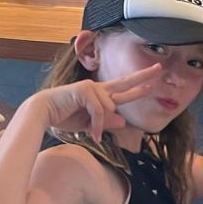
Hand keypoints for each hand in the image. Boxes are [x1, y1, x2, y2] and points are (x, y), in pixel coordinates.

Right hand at [30, 64, 161, 141]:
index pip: (123, 90)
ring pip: (110, 108)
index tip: (152, 83)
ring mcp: (91, 87)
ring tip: (92, 133)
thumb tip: (123, 120)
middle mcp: (98, 89)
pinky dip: (96, 125)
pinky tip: (92, 134)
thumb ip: (106, 122)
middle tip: (159, 69)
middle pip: (125, 82)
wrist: (43, 113)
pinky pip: (100, 110)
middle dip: (143, 77)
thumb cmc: (64, 117)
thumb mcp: (89, 125)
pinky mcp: (84, 89)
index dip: (138, 88)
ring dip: (101, 124)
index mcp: (100, 96)